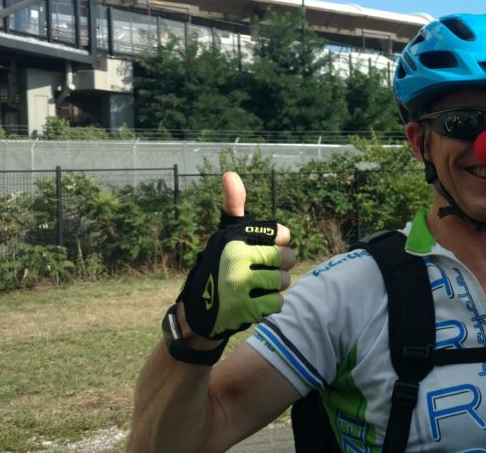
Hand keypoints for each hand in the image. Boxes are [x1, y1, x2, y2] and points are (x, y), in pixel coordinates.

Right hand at [178, 172, 295, 339]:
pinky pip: (278, 302)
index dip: (279, 243)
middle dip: (279, 266)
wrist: (198, 312)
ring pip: (284, 281)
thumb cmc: (219, 266)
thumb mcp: (225, 235)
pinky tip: (253, 302)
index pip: (282, 234)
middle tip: (260, 271)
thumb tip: (230, 174)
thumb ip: (234, 206)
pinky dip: (269, 304)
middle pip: (287, 257)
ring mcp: (240, 284)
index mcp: (233, 237)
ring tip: (255, 286)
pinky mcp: (244, 309)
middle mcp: (234, 258)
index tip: (263, 250)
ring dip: (275, 286)